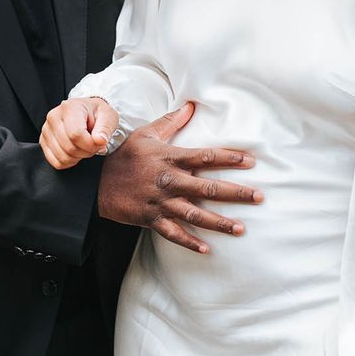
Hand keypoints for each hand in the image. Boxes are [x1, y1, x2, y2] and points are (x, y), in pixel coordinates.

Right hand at [40, 97, 118, 168]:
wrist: (87, 112)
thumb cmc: (97, 114)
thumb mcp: (108, 116)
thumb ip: (105, 128)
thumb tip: (99, 141)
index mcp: (69, 108)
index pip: (76, 134)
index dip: (90, 144)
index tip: (100, 142)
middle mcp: (53, 117)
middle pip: (69, 147)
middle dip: (86, 151)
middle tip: (94, 144)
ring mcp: (46, 130)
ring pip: (62, 157)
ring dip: (78, 157)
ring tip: (84, 146)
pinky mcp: (43, 141)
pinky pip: (55, 162)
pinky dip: (69, 162)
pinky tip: (76, 152)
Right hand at [97, 101, 260, 252]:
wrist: (95, 183)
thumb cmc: (123, 156)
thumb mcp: (145, 134)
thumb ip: (170, 122)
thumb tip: (191, 106)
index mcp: (169, 158)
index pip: (206, 156)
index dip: (229, 158)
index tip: (251, 161)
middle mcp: (169, 181)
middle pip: (208, 187)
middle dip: (236, 193)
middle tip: (259, 197)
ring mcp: (161, 202)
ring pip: (195, 214)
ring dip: (219, 222)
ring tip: (240, 228)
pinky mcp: (151, 219)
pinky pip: (173, 233)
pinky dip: (189, 242)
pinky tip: (207, 249)